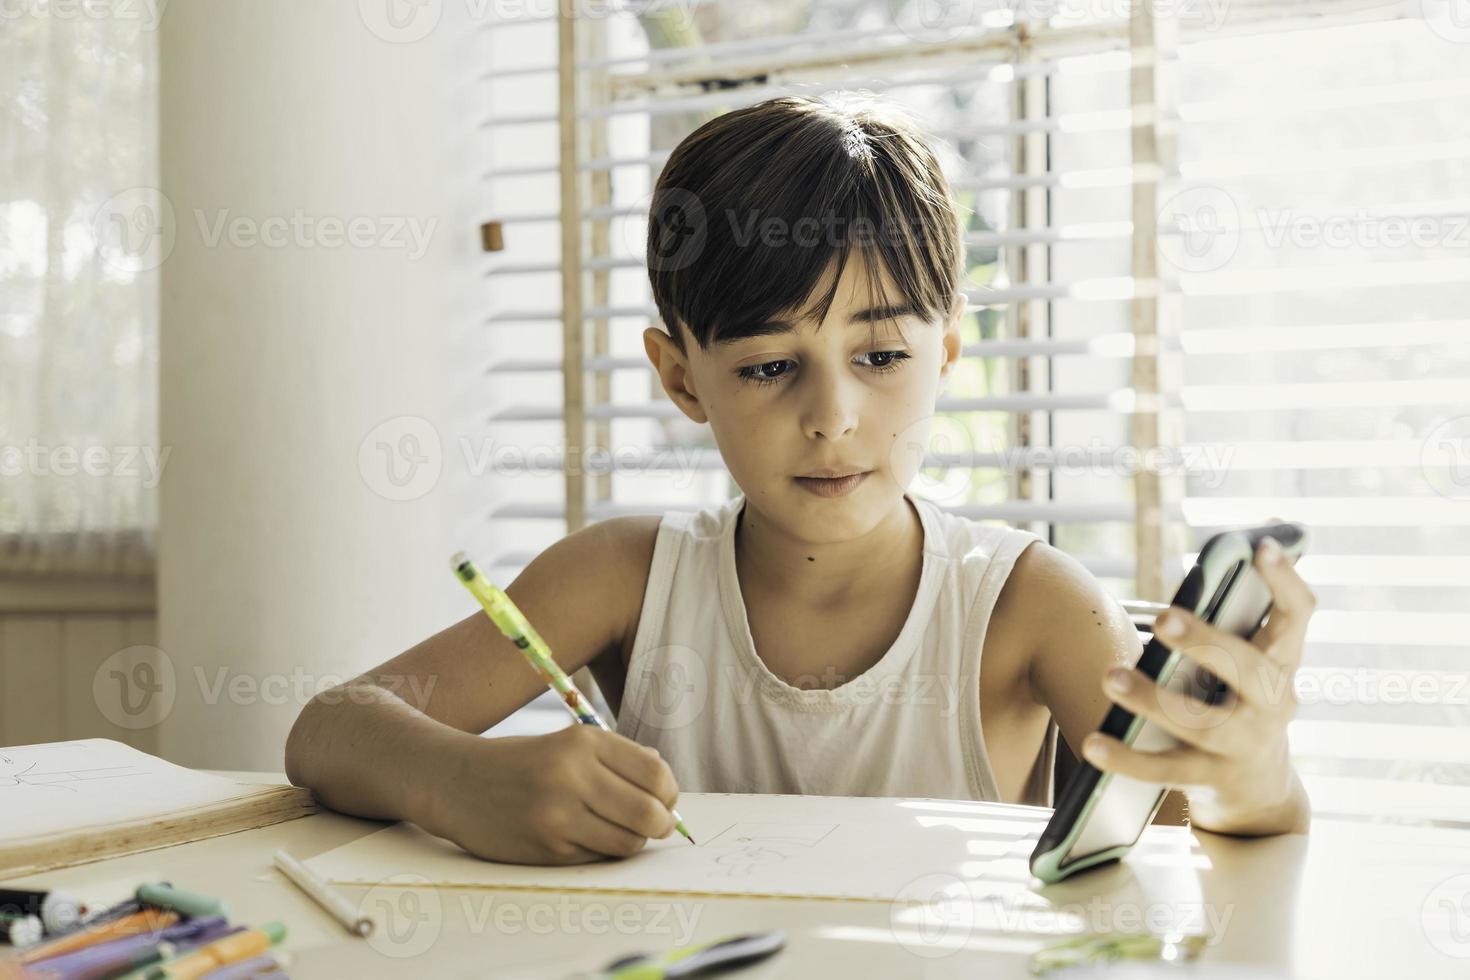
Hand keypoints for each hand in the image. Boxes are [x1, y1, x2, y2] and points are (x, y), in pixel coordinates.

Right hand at [419, 725, 681, 864]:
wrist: (455, 782)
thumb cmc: (521, 763)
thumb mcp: (568, 743)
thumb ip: (618, 759)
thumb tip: (665, 783)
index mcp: (583, 742)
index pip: (655, 773)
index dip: (669, 793)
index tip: (664, 800)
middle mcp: (572, 775)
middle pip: (649, 812)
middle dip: (661, 824)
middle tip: (655, 825)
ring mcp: (558, 815)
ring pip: (628, 842)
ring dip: (632, 842)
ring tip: (617, 832)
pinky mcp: (547, 848)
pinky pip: (598, 858)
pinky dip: (601, 852)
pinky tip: (583, 838)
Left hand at [1080, 536, 1315, 834]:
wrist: (1258, 788)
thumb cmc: (1241, 698)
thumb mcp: (1251, 659)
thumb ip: (1243, 608)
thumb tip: (1251, 536)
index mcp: (1282, 663)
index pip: (1298, 615)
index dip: (1286, 581)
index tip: (1262, 547)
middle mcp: (1274, 704)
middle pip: (1247, 670)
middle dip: (1206, 643)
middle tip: (1164, 618)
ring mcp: (1244, 744)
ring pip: (1201, 723)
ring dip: (1152, 699)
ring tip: (1110, 676)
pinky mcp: (1212, 778)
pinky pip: (1165, 770)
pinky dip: (1127, 759)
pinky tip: (1093, 744)